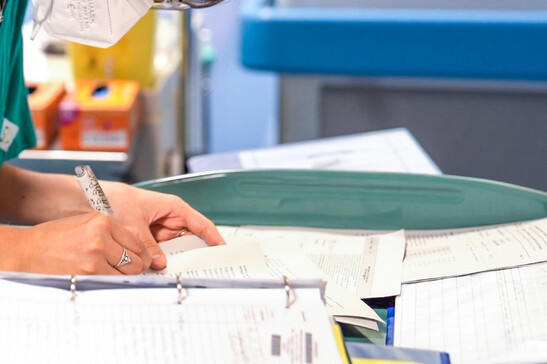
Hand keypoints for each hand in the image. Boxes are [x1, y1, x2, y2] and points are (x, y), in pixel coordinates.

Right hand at [10, 212, 151, 274]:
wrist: (28, 251)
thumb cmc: (56, 238)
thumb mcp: (87, 224)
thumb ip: (113, 232)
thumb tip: (137, 245)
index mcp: (103, 221)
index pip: (138, 240)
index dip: (143, 252)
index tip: (142, 258)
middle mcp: (102, 237)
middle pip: (138, 258)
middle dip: (139, 265)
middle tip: (134, 269)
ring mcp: (96, 256)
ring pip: (129, 272)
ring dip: (126, 276)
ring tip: (115, 273)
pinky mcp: (89, 273)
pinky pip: (114, 281)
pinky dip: (114, 282)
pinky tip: (105, 278)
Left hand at [103, 182, 224, 269]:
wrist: (85, 199)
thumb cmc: (111, 199)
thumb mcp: (132, 223)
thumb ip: (147, 245)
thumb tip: (158, 263)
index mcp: (173, 207)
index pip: (201, 224)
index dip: (214, 238)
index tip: (223, 251)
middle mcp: (169, 219)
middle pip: (190, 240)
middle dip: (194, 254)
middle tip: (200, 269)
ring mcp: (159, 230)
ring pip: (175, 249)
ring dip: (175, 260)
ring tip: (181, 273)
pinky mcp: (148, 239)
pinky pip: (160, 253)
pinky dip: (160, 261)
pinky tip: (160, 271)